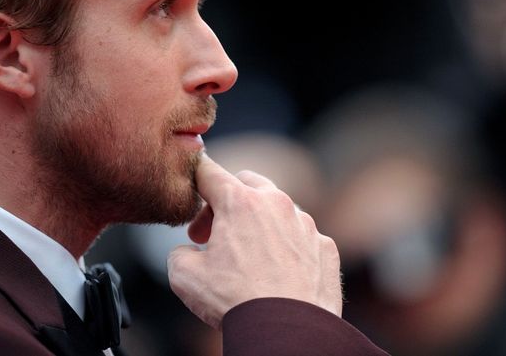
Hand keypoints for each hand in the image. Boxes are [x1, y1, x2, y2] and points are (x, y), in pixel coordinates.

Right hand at [167, 154, 342, 328]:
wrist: (288, 334)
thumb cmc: (236, 302)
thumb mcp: (184, 276)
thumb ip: (180, 252)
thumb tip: (188, 252)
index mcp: (239, 202)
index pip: (208, 171)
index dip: (194, 180)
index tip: (191, 191)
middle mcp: (276, 204)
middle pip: (246, 182)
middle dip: (227, 202)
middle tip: (214, 234)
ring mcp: (305, 224)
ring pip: (277, 208)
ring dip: (259, 223)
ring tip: (247, 256)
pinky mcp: (325, 246)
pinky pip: (302, 235)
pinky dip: (287, 246)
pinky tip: (278, 273)